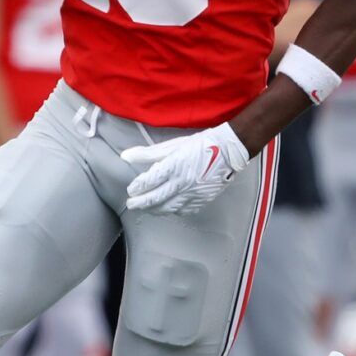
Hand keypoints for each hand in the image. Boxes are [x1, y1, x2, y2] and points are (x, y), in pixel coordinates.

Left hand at [121, 122, 251, 215]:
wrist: (230, 151)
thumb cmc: (202, 145)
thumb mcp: (173, 145)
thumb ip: (148, 153)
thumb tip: (125, 157)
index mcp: (174, 166)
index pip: (149, 181)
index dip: (138, 187)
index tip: (130, 190)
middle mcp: (182, 182)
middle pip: (156, 198)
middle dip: (141, 203)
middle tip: (131, 204)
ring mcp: (193, 193)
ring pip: (169, 207)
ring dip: (155, 209)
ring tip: (147, 208)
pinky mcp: (202, 200)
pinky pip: (184, 210)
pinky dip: (173, 211)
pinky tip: (168, 209)